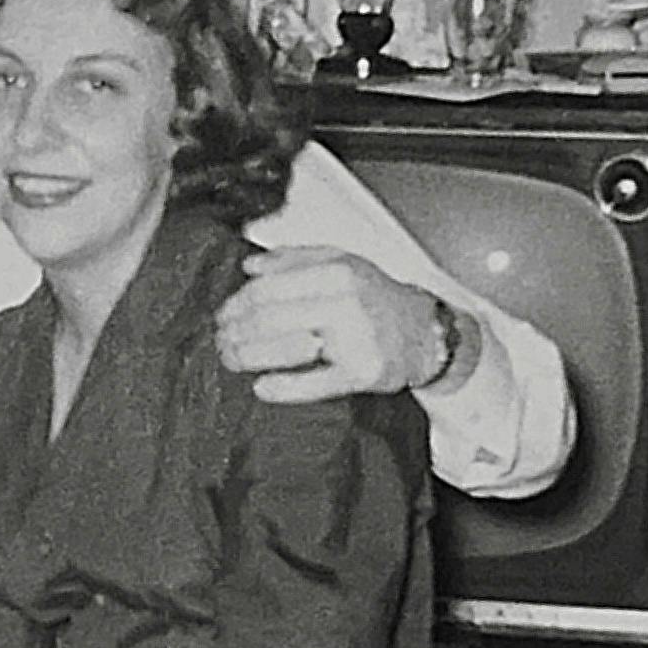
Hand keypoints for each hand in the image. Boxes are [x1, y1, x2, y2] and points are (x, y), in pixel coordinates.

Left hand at [217, 246, 445, 402]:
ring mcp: (356, 338)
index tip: (222, 317)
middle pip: (270, 318)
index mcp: (336, 271)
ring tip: (232, 361)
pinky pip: (315, 383)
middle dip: (236, 333)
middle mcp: (346, 301)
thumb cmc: (375, 300)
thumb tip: (250, 266)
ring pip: (286, 348)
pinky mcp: (364, 373)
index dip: (236, 305)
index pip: (267, 288)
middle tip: (221, 343)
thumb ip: (294, 260)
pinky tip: (262, 387)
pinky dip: (283, 387)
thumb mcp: (341, 264)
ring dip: (249, 357)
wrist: (426, 333)